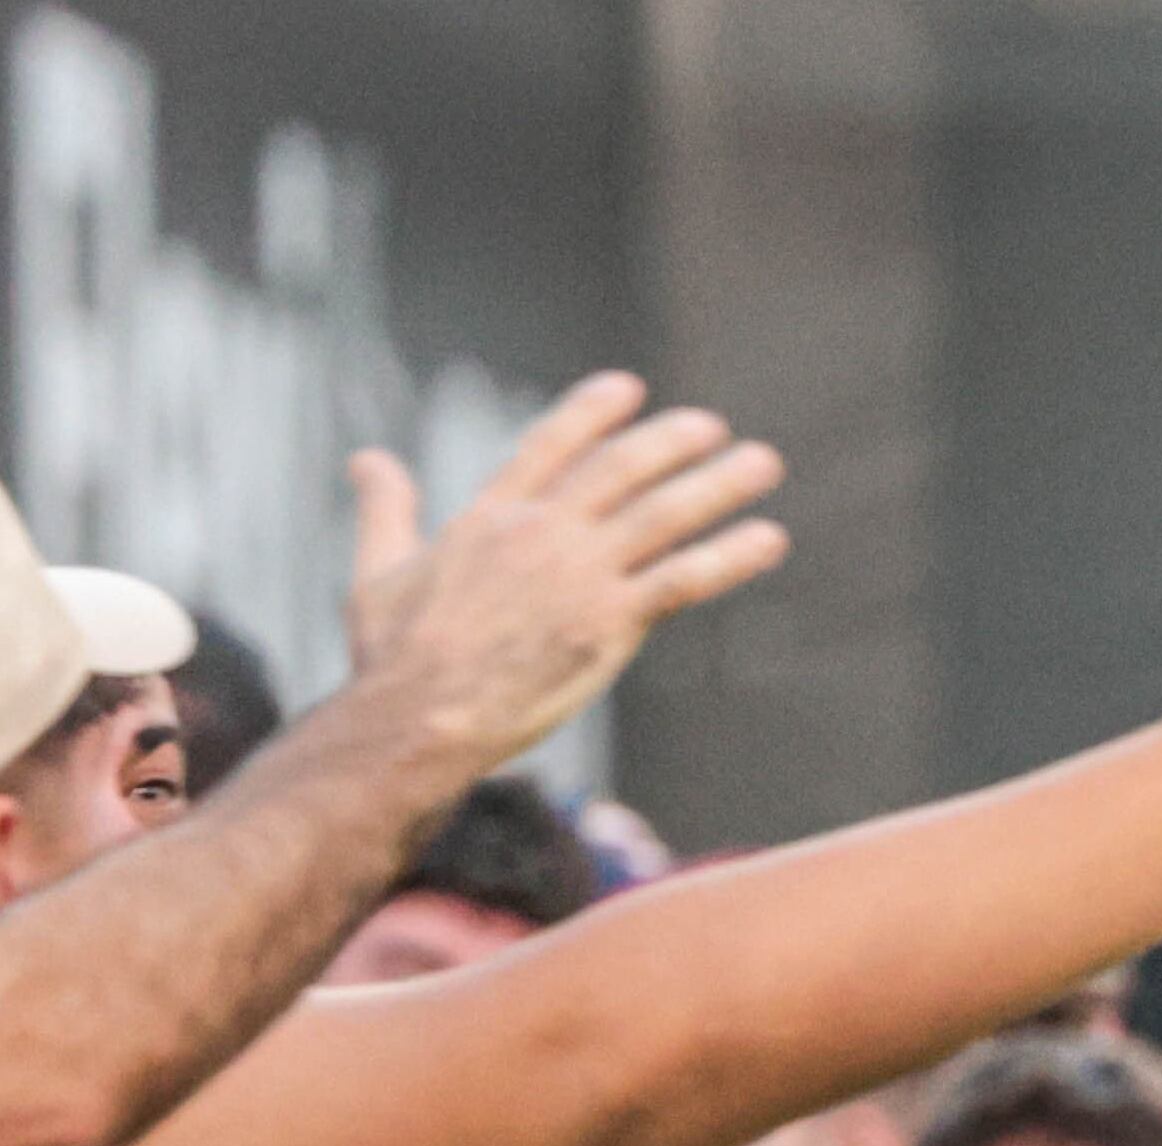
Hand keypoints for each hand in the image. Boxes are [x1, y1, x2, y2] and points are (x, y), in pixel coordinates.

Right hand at [343, 373, 789, 769]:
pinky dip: (731, 556)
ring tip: (763, 463)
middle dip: (673, 441)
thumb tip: (367, 459)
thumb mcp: (375, 567)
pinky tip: (769, 539)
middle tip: (715, 427)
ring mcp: (578, 575)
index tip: (630, 387)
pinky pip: (684, 578)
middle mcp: (540, 533)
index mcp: (488, 516)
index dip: (593, 411)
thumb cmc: (392, 655)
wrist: (417, 716)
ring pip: (665, 513)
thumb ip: (384, 507)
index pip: (551, 444)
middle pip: (621, 467)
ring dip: (720, 484)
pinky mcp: (608, 622)